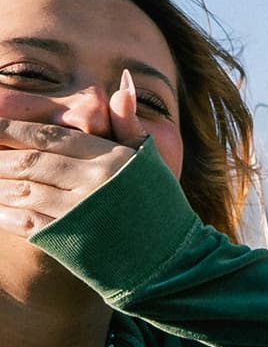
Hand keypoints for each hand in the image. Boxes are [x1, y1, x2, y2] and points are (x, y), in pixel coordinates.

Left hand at [0, 74, 149, 235]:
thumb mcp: (150, 161)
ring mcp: (80, 214)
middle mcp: (93, 183)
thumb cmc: (160, 207)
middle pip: (30, 162)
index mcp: (110, 159)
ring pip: (22, 190)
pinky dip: (4, 213)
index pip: (51, 136)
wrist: (172, 262)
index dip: (14, 129)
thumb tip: (121, 84)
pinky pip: (26, 222)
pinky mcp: (70, 244)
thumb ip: (129, 124)